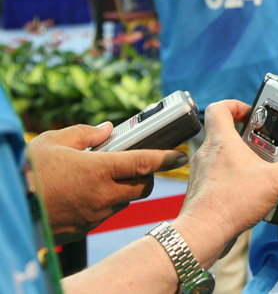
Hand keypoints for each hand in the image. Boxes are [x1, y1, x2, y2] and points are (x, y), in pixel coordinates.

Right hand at [26, 123, 187, 242]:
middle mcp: (102, 195)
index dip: (166, 158)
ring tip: (109, 177)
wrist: (10, 205)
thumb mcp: (54, 142)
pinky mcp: (84, 229)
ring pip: (125, 201)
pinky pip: (106, 214)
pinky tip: (91, 193)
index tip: (180, 154)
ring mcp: (94, 215)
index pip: (144, 163)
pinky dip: (107, 203)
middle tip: (141, 164)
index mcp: (99, 170)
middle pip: (142, 186)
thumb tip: (107, 129)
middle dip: (147, 175)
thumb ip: (86, 133)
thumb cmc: (29, 170)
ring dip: (126, 189)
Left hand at [173, 100, 277, 267]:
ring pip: (224, 154)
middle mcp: (208, 153)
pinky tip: (252, 189)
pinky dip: (236, 176)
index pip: (219, 108)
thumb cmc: (228, 203)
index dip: (237, 105)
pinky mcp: (205, 190)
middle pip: (226, 131)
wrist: (203, 234)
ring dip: (244, 157)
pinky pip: (221, 174)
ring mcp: (204, 172)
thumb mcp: (274, 181)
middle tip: (269, 143)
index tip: (255, 114)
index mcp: (221, 141)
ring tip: (264, 167)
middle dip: (250, 135)